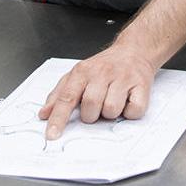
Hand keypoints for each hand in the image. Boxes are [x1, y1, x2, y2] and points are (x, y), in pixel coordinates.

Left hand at [38, 45, 158, 139]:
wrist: (134, 50)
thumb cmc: (103, 67)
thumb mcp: (77, 75)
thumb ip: (59, 95)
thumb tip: (44, 114)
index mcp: (82, 72)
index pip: (66, 98)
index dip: (58, 118)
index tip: (52, 135)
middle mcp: (102, 73)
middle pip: (91, 106)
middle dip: (92, 115)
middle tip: (97, 107)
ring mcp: (123, 78)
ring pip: (112, 110)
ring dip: (111, 113)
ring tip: (113, 101)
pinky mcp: (141, 85)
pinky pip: (133, 111)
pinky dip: (130, 112)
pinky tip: (128, 101)